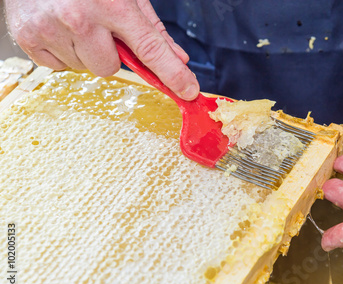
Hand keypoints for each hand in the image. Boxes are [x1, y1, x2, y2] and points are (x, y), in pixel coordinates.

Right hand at [4, 0, 198, 99]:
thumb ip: (151, 28)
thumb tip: (177, 58)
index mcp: (110, 4)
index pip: (150, 49)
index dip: (172, 73)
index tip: (188, 90)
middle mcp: (79, 18)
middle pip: (110, 68)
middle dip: (111, 53)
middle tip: (99, 28)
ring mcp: (50, 30)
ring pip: (86, 69)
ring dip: (86, 52)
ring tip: (75, 23)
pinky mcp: (29, 39)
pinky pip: (60, 68)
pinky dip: (64, 53)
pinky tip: (59, 29)